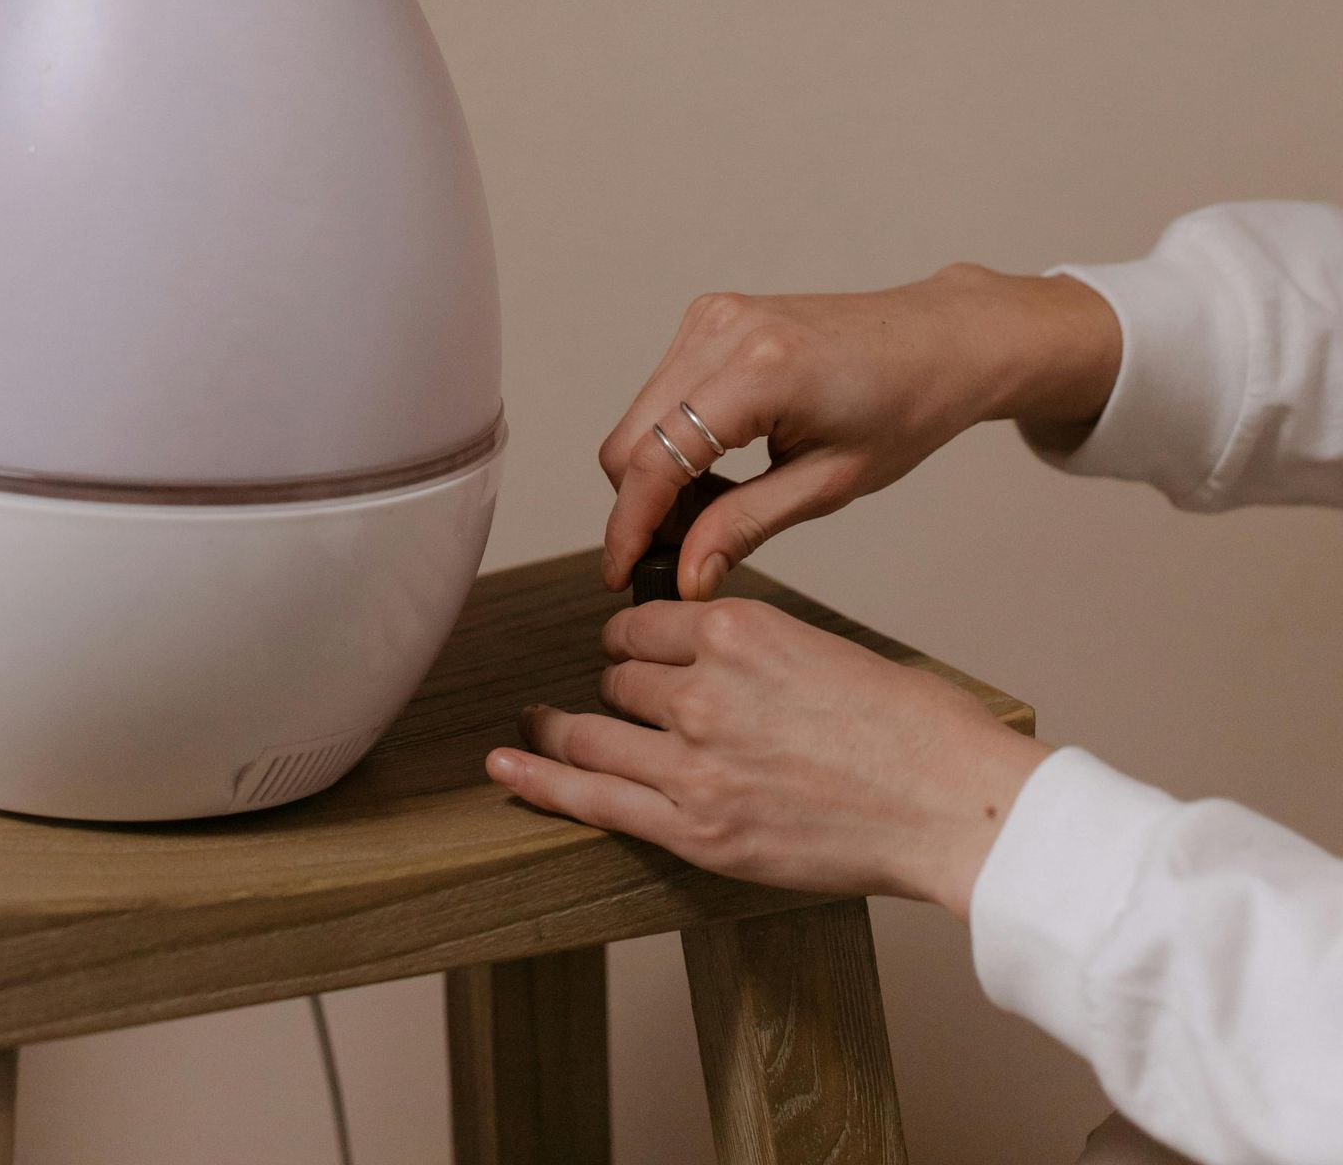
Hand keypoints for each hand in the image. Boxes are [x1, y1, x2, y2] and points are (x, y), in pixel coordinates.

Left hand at [486, 596, 1045, 917]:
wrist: (947, 803)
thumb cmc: (908, 728)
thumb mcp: (818, 647)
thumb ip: (748, 650)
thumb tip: (706, 657)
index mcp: (738, 629)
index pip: (645, 624)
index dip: (639, 641)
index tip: (638, 652)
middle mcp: (704, 687)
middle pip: (619, 678)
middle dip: (621, 690)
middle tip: (629, 704)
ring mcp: (694, 761)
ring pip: (595, 729)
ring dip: (568, 728)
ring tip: (540, 727)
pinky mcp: (696, 828)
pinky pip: (593, 798)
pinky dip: (538, 782)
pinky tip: (505, 768)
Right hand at [600, 267, 1121, 596]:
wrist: (938, 341)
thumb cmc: (905, 408)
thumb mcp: (830, 484)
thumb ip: (745, 527)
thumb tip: (686, 576)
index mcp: (760, 369)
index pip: (655, 457)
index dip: (629, 526)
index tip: (623, 576)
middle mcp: (723, 329)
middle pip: (629, 436)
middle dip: (640, 506)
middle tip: (679, 557)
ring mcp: (712, 315)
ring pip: (638, 416)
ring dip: (656, 474)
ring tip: (713, 514)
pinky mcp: (711, 316)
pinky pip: (662, 391)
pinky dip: (672, 439)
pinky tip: (717, 469)